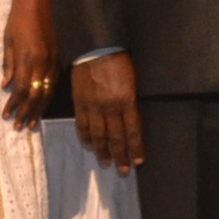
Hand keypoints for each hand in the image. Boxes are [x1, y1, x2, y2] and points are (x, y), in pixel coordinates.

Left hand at [0, 0, 59, 128]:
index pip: (21, 89)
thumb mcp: (8, 39)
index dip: (14, 105)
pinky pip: (54, 82)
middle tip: (19, 127)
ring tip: (31, 123)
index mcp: (27, 57)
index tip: (7, 116)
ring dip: (38, 108)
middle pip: (36, 95)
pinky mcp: (60, 56)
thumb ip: (8, 63)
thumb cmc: (19, 17)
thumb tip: (6, 85)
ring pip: (47, 91)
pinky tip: (43, 105)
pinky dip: (48, 96)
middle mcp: (42, 62)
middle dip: (26, 112)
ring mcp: (53, 60)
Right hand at [70, 54, 144, 176]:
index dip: (136, 148)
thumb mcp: (132, 81)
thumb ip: (131, 102)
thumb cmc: (119, 61)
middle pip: (116, 137)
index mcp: (127, 100)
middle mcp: (110, 106)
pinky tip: (90, 146)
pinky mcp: (79, 102)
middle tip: (123, 171)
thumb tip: (131, 122)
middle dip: (120, 156)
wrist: (96, 46)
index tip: (138, 161)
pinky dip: (86, 138)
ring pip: (98, 135)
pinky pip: (82, 125)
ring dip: (102, 152)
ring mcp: (93, 105)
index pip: (133, 130)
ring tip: (106, 164)